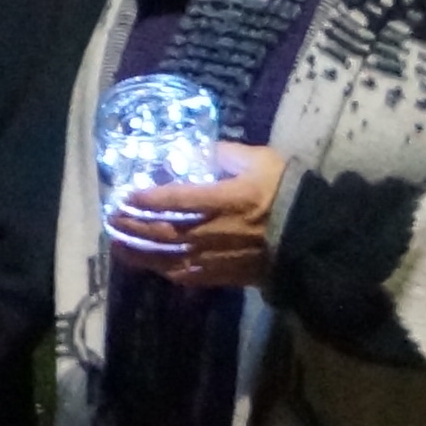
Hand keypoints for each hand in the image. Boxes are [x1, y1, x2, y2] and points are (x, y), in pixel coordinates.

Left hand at [112, 142, 286, 289]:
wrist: (313, 236)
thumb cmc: (287, 193)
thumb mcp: (260, 161)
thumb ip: (226, 154)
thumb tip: (197, 149)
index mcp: (225, 200)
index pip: (174, 200)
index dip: (145, 198)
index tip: (124, 195)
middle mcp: (214, 231)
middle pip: (162, 231)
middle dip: (132, 225)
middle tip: (111, 218)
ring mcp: (216, 258)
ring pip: (166, 258)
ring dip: (137, 251)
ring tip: (116, 243)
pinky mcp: (222, 276)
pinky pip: (184, 276)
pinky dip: (161, 270)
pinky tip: (149, 264)